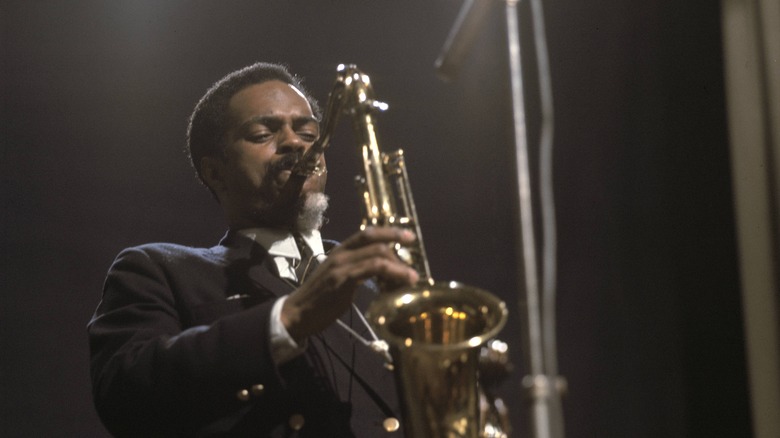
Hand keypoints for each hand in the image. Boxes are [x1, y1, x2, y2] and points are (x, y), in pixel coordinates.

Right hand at [280, 226, 418, 342]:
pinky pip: (372, 269)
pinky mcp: (342, 280)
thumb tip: (383, 275)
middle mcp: (341, 253)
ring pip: (378, 255)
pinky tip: (399, 282)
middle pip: (375, 241)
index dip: (390, 231)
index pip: (367, 233)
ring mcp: (341, 265)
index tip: (409, 236)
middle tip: (412, 267)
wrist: (296, 313)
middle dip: (398, 250)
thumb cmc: (319, 299)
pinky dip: (390, 273)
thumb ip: (357, 271)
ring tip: (412, 277)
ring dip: (399, 266)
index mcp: (340, 251)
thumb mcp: (339, 278)